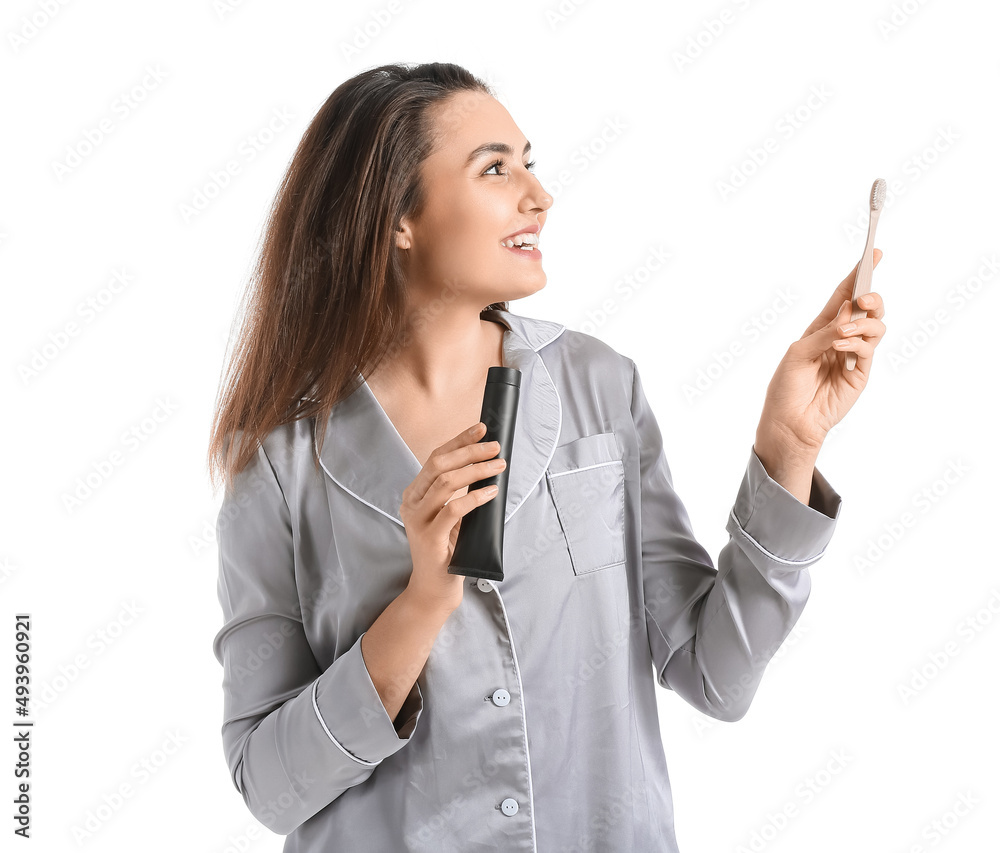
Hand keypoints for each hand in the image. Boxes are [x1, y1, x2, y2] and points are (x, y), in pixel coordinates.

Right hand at [399, 422, 505, 612]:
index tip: (481, 428)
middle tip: (495, 448)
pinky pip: (453, 510)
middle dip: (470, 452)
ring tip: (498, 467)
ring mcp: (417, 521)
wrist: (434, 587)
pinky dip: (475, 497)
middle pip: (439, 465)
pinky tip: (491, 492)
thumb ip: (459, 491)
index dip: (459, 440)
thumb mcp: (451, 514)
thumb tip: (488, 463)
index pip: (436, 457)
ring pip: (446, 483)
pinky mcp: (429, 538)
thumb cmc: (448, 548)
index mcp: (415, 493)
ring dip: (476, 471)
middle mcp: (411, 503)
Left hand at [755, 249, 886, 460]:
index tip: (873, 253)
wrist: (790, 422)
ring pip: (876, 326)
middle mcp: (840, 338)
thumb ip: (824, 332)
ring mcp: (854, 355)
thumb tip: (848, 313)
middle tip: (863, 300)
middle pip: (867, 308)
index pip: (843, 296)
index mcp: (821, 328)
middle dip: (870, 298)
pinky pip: (870, 349)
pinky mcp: (861, 373)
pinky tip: (842, 346)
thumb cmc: (786, 388)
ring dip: (863, 323)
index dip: (858, 275)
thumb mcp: (798, 353)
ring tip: (844, 332)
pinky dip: (858, 343)